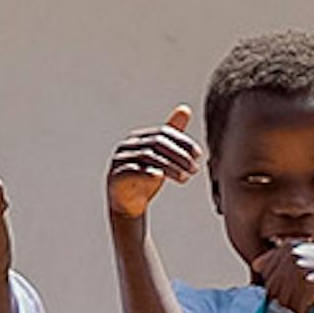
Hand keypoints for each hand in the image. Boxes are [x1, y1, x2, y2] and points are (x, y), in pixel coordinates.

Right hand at [105, 115, 197, 231]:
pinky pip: (133, 171)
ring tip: (185, 178)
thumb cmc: (146, 177)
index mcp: (139, 138)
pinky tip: (161, 178)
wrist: (128, 204)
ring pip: (148, 157)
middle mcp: (128, 146)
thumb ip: (172, 135)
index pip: (164, 133)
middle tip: (194, 169)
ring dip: (170, 167)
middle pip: (157, 143)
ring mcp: (120, 160)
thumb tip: (185, 109)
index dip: (182, 142)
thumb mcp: (162, 156)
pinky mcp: (115, 176)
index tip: (198, 154)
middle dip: (179, 155)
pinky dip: (148, 173)